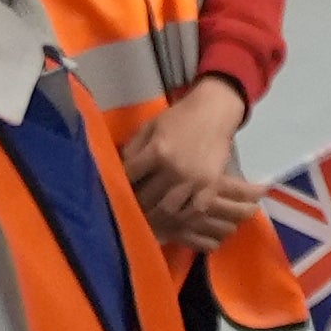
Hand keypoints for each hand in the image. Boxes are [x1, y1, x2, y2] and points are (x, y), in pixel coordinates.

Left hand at [126, 75, 260, 248]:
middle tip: (129, 210)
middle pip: (147, 199)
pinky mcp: (210, 187)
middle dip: (135, 205)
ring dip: (155, 217)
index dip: (120, 186)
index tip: (115, 192)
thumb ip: (133, 148)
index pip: (130, 178)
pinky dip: (180, 218)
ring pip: (168, 211)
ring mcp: (194, 180)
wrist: (215, 112)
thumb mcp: (150, 126)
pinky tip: (172, 217)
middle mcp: (175, 169)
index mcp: (157, 151)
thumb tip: (119, 170)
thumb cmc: (179, 118)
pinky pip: (193, 212)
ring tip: (148, 218)